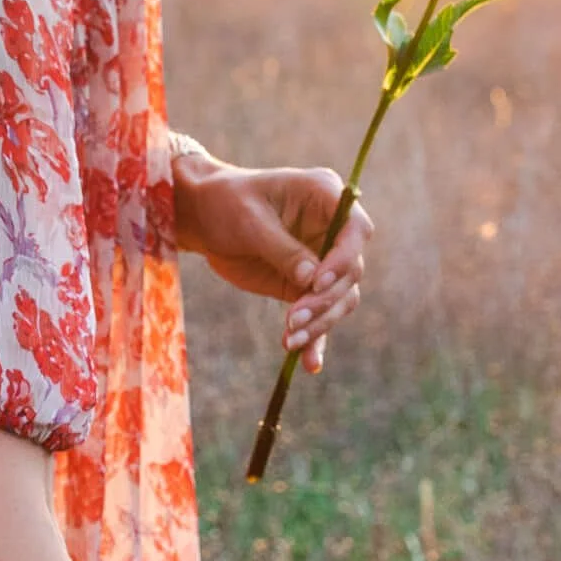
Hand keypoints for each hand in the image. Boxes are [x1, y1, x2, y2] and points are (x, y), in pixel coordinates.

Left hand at [174, 155, 371, 375]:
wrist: (204, 217)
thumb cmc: (226, 203)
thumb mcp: (250, 220)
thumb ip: (282, 248)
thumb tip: (311, 281)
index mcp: (325, 196)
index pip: (356, 230)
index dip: (343, 258)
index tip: (317, 283)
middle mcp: (332, 230)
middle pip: (350, 272)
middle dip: (325, 300)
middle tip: (293, 319)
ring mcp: (323, 260)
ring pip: (340, 299)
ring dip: (319, 324)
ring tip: (289, 341)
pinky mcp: (306, 287)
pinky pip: (320, 316)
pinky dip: (315, 339)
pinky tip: (309, 363)